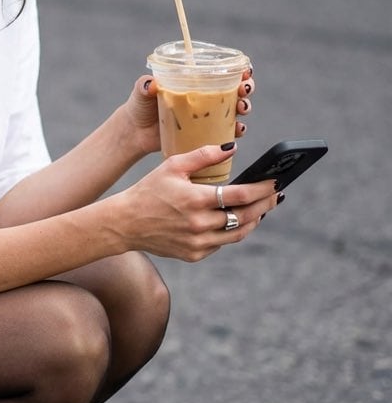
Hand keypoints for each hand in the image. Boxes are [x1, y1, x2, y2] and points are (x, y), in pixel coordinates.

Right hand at [108, 142, 279, 261]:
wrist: (125, 224)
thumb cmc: (148, 190)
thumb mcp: (172, 166)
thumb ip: (203, 155)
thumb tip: (232, 148)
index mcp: (196, 200)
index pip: (240, 195)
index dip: (262, 189)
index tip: (275, 182)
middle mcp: (199, 224)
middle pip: (245, 216)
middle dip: (265, 204)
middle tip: (276, 195)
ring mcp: (198, 243)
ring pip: (238, 234)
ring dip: (254, 221)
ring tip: (262, 209)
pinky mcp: (194, 254)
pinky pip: (221, 243)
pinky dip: (232, 231)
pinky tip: (236, 220)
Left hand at [123, 67, 255, 157]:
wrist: (135, 132)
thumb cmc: (140, 106)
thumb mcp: (142, 92)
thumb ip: (145, 85)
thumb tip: (151, 84)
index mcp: (195, 81)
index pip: (222, 71)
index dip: (239, 70)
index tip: (245, 72)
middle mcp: (205, 97)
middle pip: (236, 89)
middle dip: (246, 89)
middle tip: (243, 91)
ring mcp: (206, 116)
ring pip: (235, 110)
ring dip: (244, 108)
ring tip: (241, 110)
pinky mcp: (204, 134)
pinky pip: (226, 132)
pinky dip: (235, 131)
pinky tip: (237, 130)